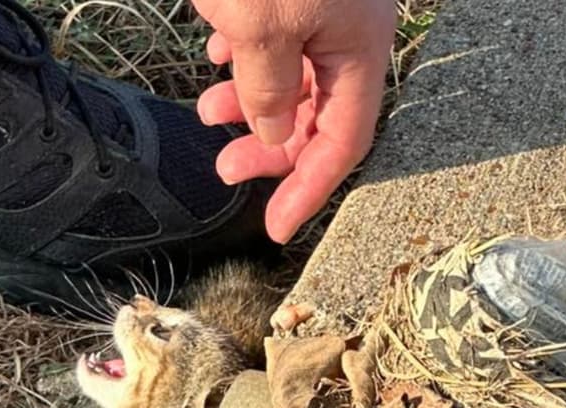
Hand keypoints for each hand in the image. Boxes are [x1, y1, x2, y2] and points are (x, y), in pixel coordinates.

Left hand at [192, 0, 395, 242]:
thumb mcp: (259, 26)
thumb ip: (266, 86)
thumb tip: (271, 133)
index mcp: (358, 47)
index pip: (343, 141)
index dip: (309, 189)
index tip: (276, 227)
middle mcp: (349, 32)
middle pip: (317, 115)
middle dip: (270, 147)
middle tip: (226, 168)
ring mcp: (325, 9)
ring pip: (292, 77)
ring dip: (249, 102)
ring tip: (208, 110)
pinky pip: (275, 39)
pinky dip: (245, 59)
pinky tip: (216, 55)